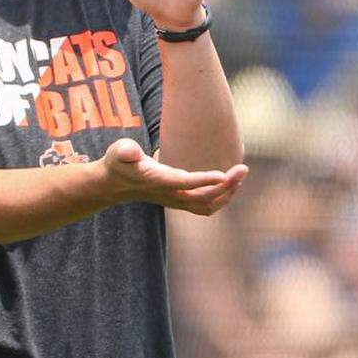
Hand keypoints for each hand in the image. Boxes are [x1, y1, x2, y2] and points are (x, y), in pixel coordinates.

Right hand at [99, 138, 246, 215]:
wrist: (114, 185)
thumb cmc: (118, 163)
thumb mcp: (117, 152)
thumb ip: (124, 151)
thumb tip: (130, 152)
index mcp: (157, 181)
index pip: (183, 183)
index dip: (204, 180)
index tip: (223, 175)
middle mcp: (169, 195)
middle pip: (203, 198)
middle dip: (226, 186)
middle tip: (243, 169)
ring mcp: (176, 201)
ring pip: (207, 206)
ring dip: (226, 194)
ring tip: (240, 177)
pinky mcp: (180, 201)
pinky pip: (205, 206)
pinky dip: (220, 198)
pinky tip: (229, 183)